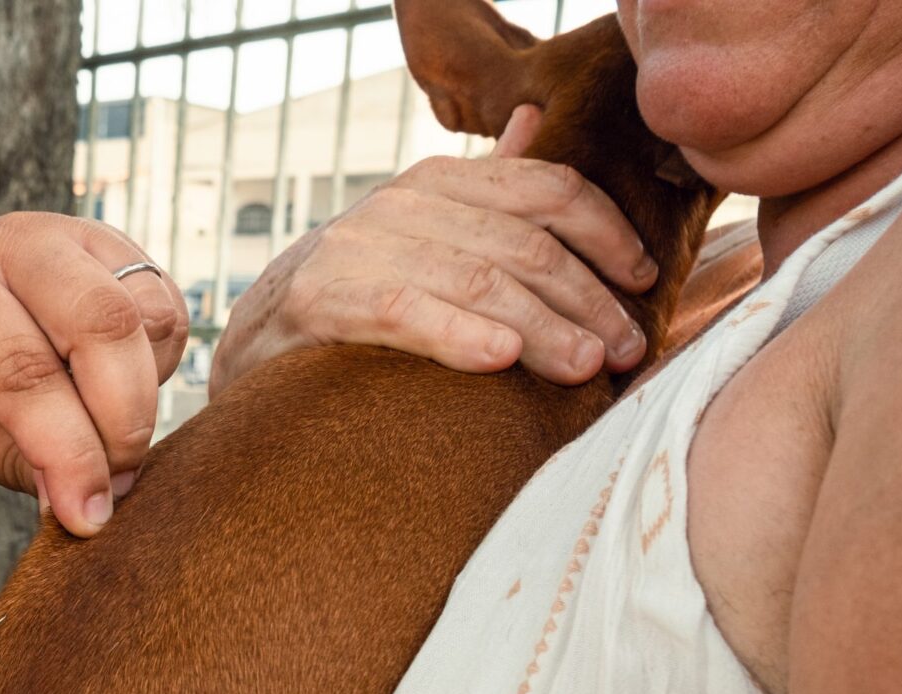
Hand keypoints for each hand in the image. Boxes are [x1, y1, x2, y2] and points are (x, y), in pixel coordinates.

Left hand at [0, 212, 189, 535]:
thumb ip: (10, 459)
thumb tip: (81, 502)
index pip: (24, 372)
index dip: (68, 453)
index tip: (89, 516)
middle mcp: (17, 245)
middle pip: (103, 326)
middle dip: (122, 423)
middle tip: (114, 484)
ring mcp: (76, 238)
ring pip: (149, 316)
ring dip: (145, 397)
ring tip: (109, 437)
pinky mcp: (120, 248)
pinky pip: (168, 313)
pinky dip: (158, 367)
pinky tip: (118, 392)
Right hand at [211, 105, 658, 396]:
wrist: (256, 339)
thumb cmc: (359, 294)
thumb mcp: (424, 233)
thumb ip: (482, 187)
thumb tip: (535, 118)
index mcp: (440, 183)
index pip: (545, 190)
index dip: (605, 232)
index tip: (645, 281)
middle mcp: (403, 204)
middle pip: (523, 244)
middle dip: (586, 299)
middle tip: (626, 350)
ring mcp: (359, 248)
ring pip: (478, 281)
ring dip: (544, 327)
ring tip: (585, 367)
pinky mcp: (321, 299)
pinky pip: (405, 312)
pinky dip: (457, 334)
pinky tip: (500, 359)